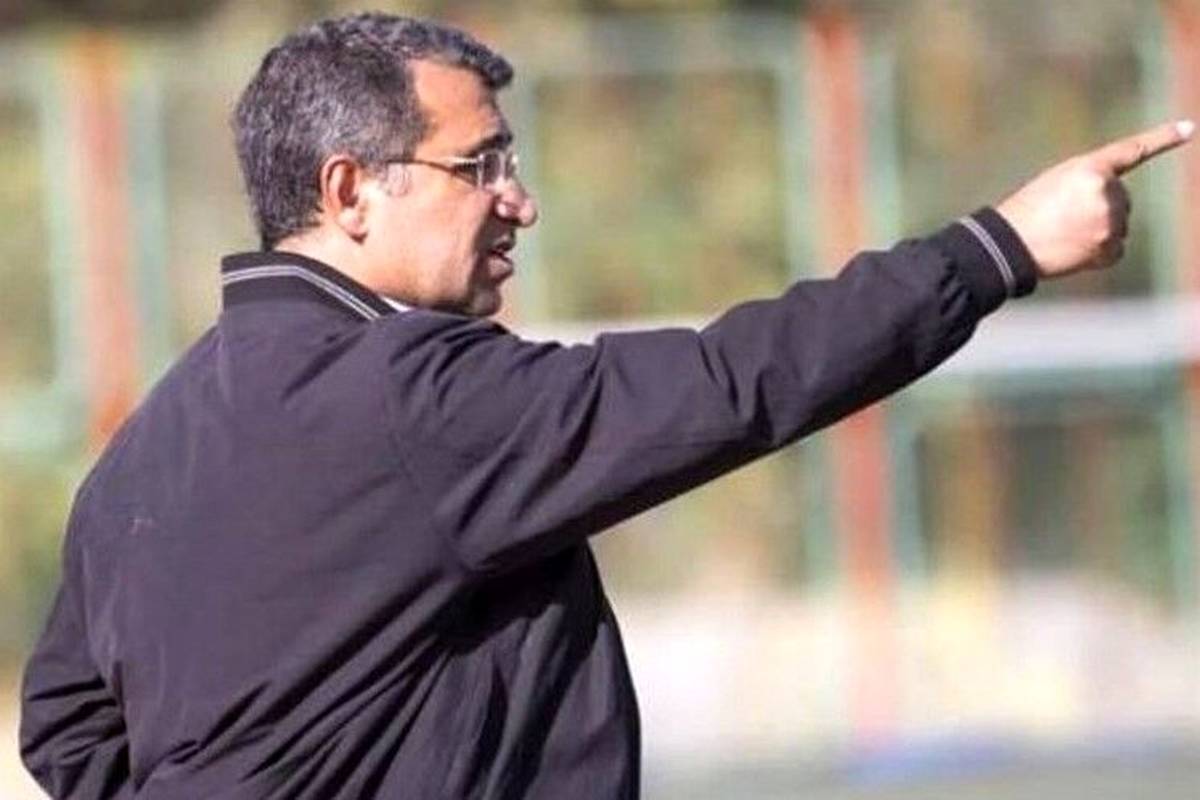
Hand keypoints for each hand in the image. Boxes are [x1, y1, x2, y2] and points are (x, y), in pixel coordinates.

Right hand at [996, 120, 1193, 279]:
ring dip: (1098, 231)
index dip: (1162, 138)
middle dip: (1100, 208)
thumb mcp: (1057, 184)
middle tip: (1063, 218)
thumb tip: (1118, 209)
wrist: (1010, 245)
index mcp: (1090, 169)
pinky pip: (1116, 249)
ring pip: (1119, 224)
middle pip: (1121, 199)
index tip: (1189, 129)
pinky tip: (1074, 251)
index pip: (1132, 150)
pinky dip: (1099, 252)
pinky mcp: (1110, 248)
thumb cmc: (1026, 213)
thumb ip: (1091, 184)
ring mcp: (1111, 222)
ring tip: (1065, 235)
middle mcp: (1106, 192)